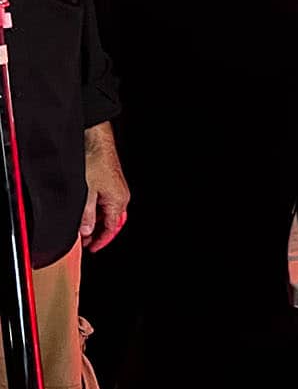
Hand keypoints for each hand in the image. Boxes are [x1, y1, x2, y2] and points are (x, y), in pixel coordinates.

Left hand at [81, 123, 128, 252]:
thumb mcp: (86, 192)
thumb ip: (86, 214)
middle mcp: (121, 196)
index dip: (100, 241)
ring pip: (110, 213)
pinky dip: (98, 211)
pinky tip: (88, 210)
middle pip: (113, 222)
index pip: (111, 228)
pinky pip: (107, 203)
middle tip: (87, 242)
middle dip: (100, 234)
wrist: (95, 140)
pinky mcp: (111, 182)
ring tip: (84, 228)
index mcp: (118, 201)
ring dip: (98, 222)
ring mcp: (117, 188)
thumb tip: (86, 231)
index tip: (90, 248)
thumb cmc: (93, 160)